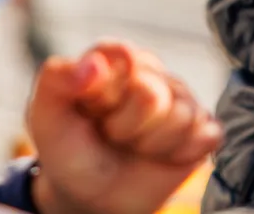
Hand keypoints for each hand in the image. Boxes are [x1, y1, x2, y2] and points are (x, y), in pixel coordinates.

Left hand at [27, 42, 222, 213]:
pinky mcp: (203, 127)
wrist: (91, 198)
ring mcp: (181, 99)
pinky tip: (161, 156)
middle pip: (151, 94)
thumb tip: (93, 63)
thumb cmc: (70, 152)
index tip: (91, 110)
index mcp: (116, 60)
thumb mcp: (47, 116)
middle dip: (125, 126)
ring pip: (180, 117)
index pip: (123, 56)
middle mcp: (153, 72)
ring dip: (150, 145)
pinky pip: (206, 135)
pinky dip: (181, 154)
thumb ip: (56, 79)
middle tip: (111, 135)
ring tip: (133, 148)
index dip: (105, 93)